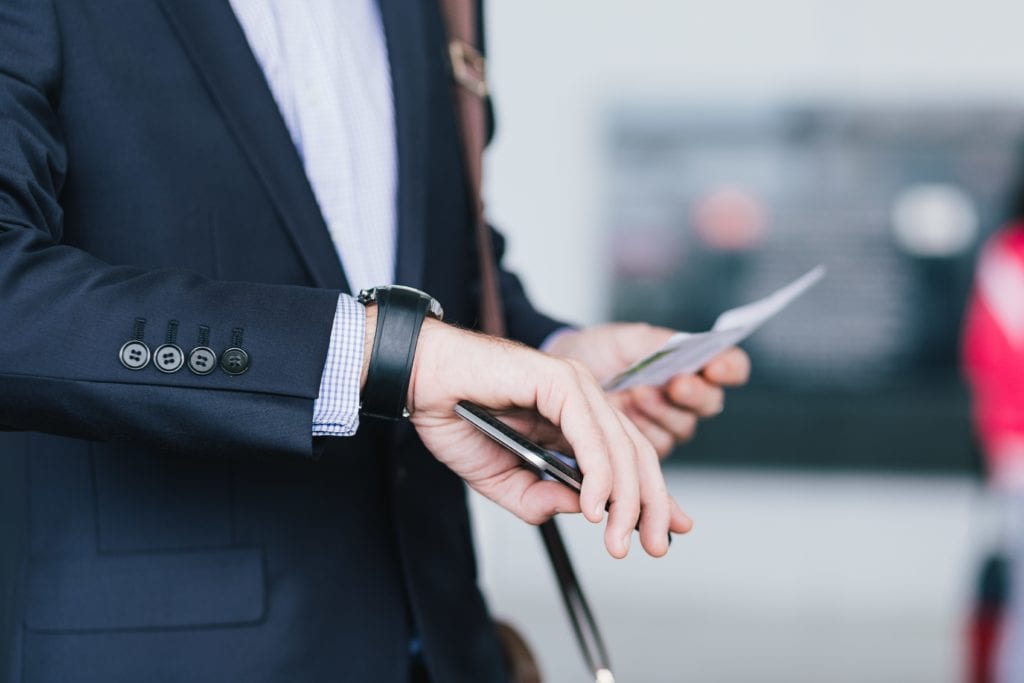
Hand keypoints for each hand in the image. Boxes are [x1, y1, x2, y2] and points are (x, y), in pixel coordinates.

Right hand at [376, 315, 691, 557]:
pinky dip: (597, 471)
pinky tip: (593, 503)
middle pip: (636, 454)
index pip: (629, 459)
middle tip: (652, 545)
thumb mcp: (500, 479)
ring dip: (623, 497)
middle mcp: (584, 400)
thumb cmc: (456, 418)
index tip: (669, 530)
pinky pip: (588, 433)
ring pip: (619, 446)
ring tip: (617, 536)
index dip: (654, 495)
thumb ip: (536, 499)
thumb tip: (575, 510)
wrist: (420, 382)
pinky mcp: (558, 380)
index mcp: (576, 421)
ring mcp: (575, 386)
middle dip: (650, 504)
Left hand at [545, 324, 750, 456]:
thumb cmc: (599, 352)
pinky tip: (626, 414)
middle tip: (675, 383)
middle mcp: (685, 396)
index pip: (729, 366)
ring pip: (682, 426)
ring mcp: (667, 422)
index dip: (729, 368)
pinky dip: (642, 431)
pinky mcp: (646, 448)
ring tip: (636, 393)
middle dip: (693, 393)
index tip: (715, 366)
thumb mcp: (626, 339)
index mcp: (691, 363)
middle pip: (710, 401)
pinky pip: (656, 448)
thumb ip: (658, 343)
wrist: (562, 375)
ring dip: (662, 411)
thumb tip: (685, 344)